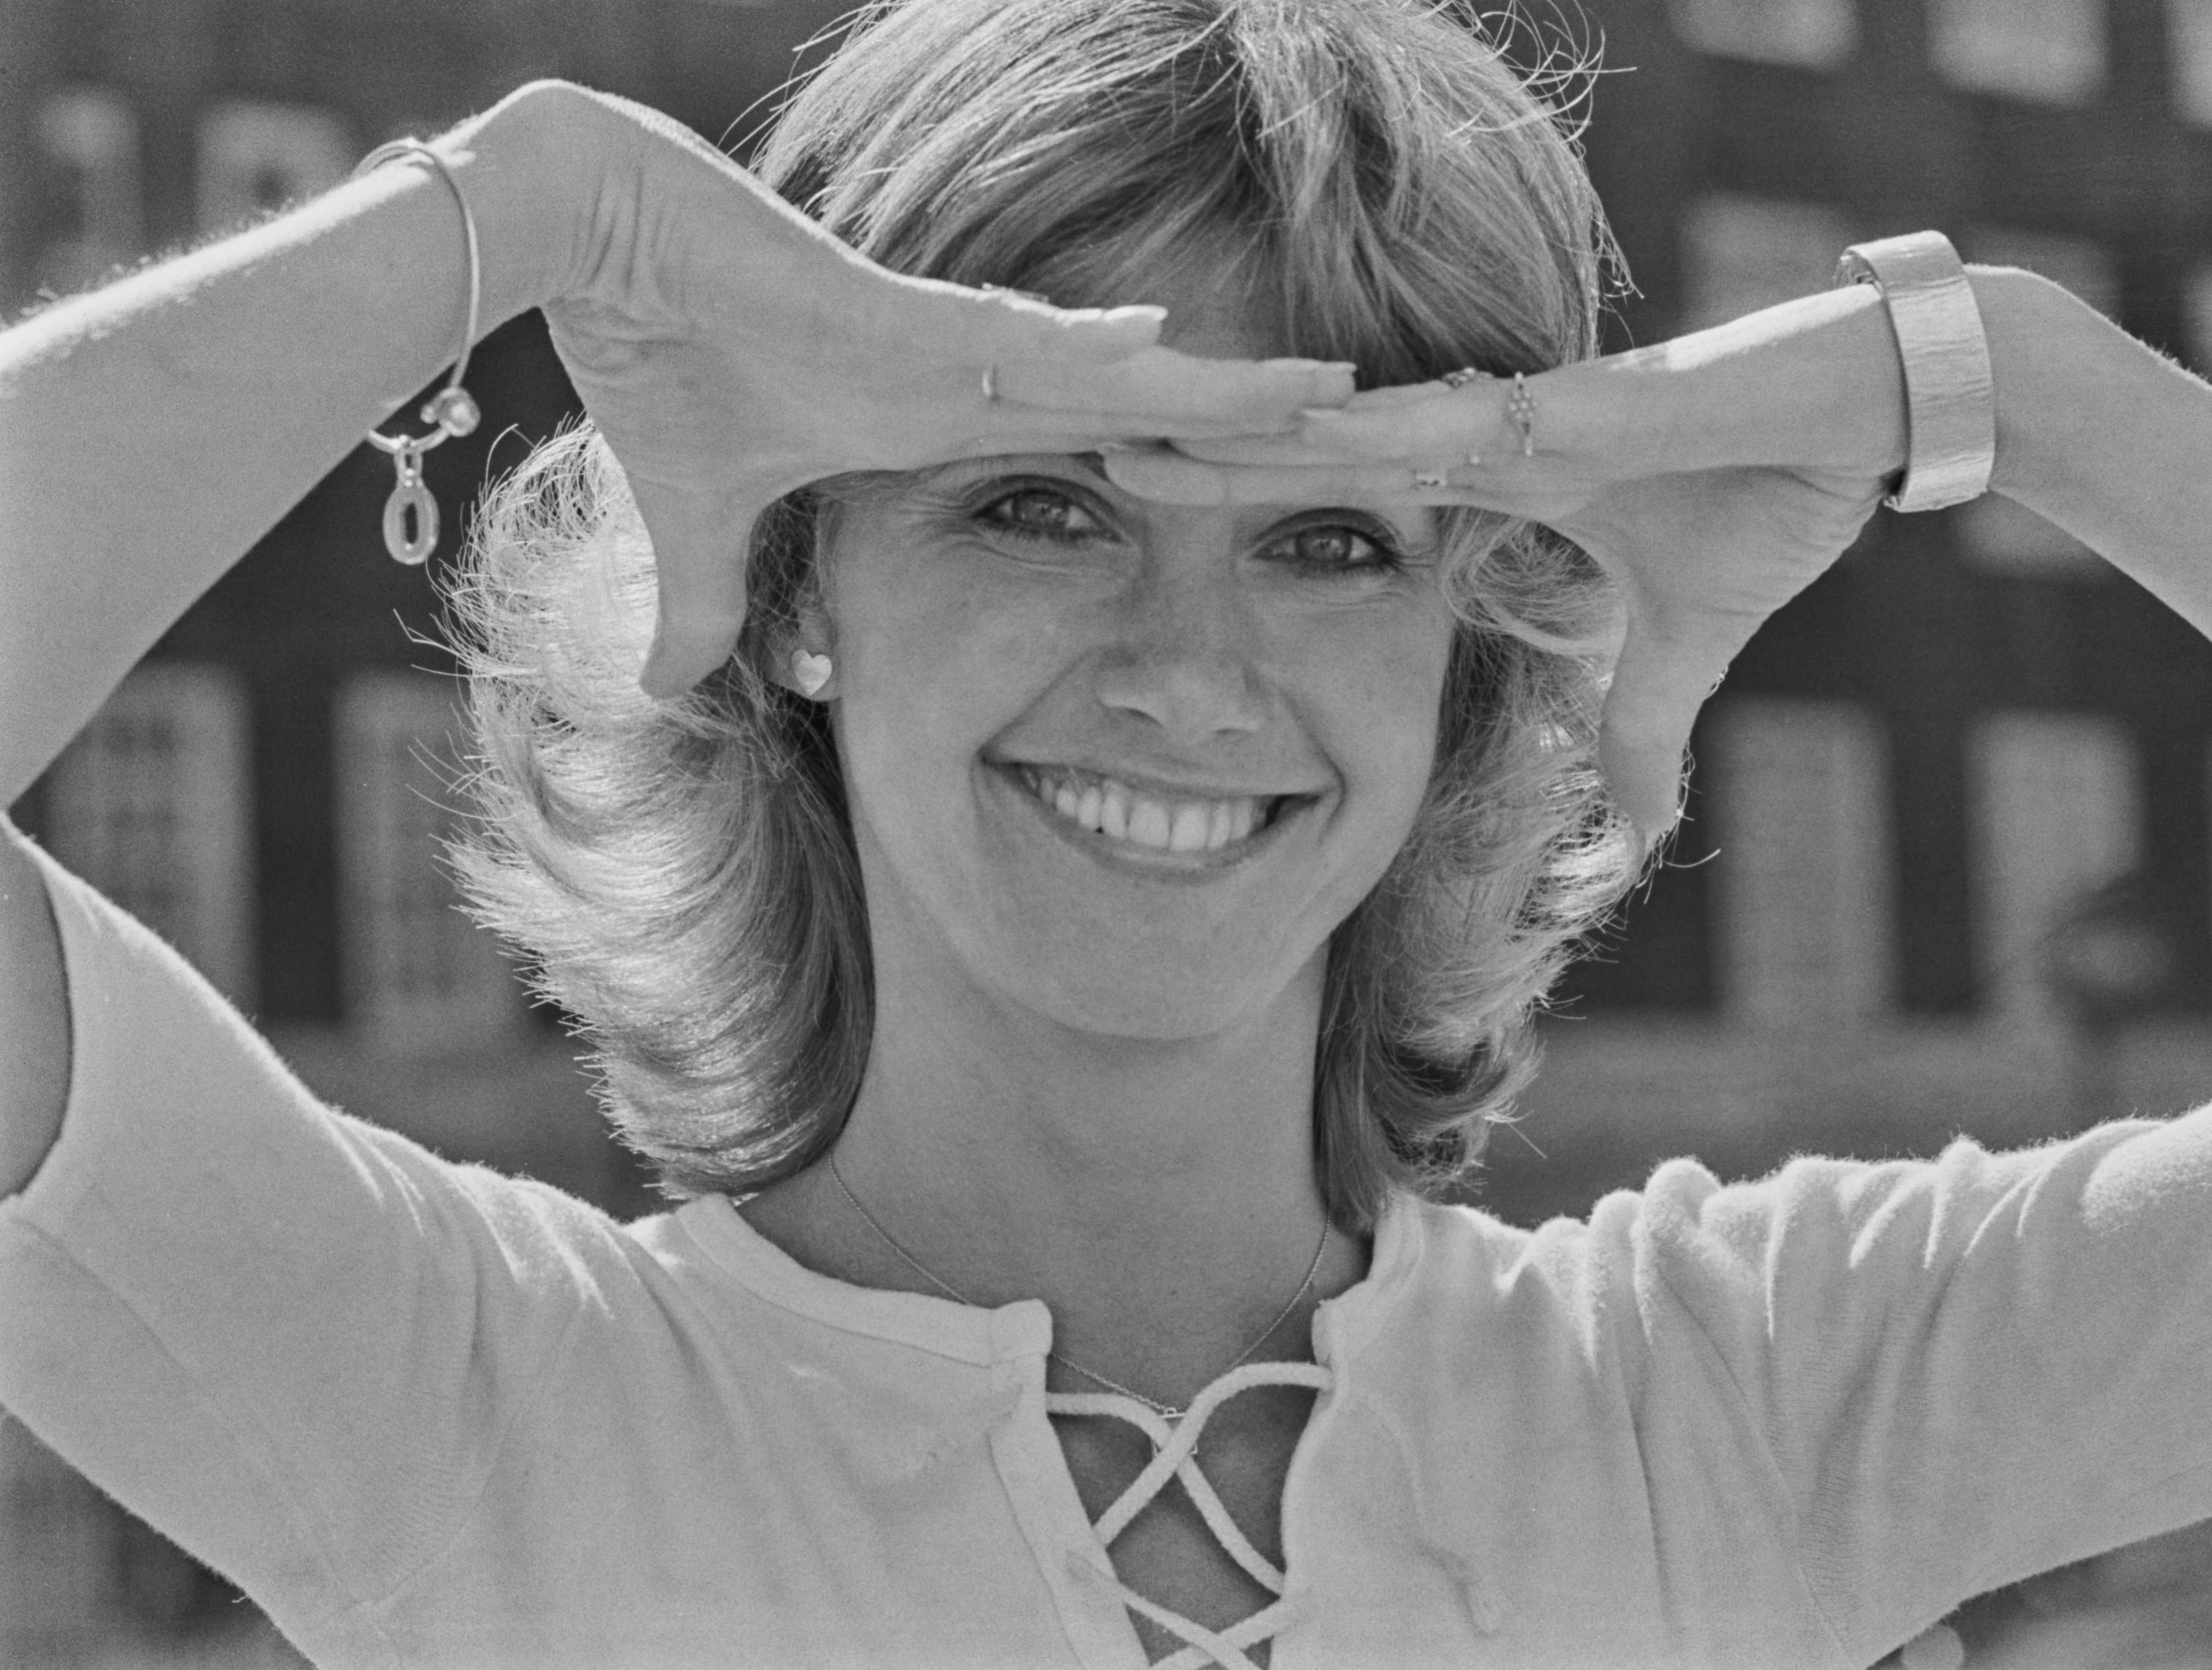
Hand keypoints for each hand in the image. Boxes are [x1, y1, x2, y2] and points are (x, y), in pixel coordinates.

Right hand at [510, 85, 1354, 693]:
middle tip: (1356, 444)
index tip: (1264, 492)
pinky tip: (1180, 350)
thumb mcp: (698, 522)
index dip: (1183, 464)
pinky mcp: (903, 323)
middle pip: (1145, 409)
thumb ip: (708, 606)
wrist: (593, 245)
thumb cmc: (656, 355)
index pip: (1097, 447)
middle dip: (1246, 430)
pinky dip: (1098, 348)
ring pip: (1119, 371)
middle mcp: (973, 381)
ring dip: (1217, 387)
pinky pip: (1021, 338)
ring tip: (1329, 395)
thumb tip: (672, 690)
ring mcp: (949, 349)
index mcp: (948, 423)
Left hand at [1100, 290, 1904, 833]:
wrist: (1860, 429)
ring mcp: (1527, 413)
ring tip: (1143, 425)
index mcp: (1501, 481)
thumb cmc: (1770, 507)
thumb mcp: (1686, 652)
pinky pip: (1462, 412)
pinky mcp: (1580, 404)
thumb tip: (1638, 834)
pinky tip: (1297, 417)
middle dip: (1211, 449)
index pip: (1346, 488)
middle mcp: (1491, 435)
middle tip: (1093, 452)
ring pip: (1359, 414)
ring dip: (1255, 424)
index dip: (1255, 492)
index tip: (1160, 506)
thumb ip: (1643, 732)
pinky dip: (1381, 419)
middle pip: (1317, 441)